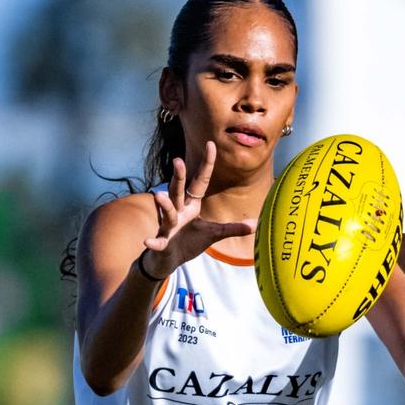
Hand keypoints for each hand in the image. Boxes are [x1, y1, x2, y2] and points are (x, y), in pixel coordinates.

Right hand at [142, 141, 255, 277]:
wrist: (167, 260)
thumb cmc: (188, 242)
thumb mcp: (213, 234)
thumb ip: (232, 228)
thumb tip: (256, 225)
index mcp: (191, 206)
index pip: (200, 181)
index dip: (206, 165)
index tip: (211, 144)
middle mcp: (178, 212)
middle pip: (178, 191)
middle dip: (178, 177)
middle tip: (178, 160)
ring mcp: (168, 227)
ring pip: (166, 213)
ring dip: (164, 205)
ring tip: (160, 195)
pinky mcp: (162, 244)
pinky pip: (157, 242)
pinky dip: (153, 242)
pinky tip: (148, 241)